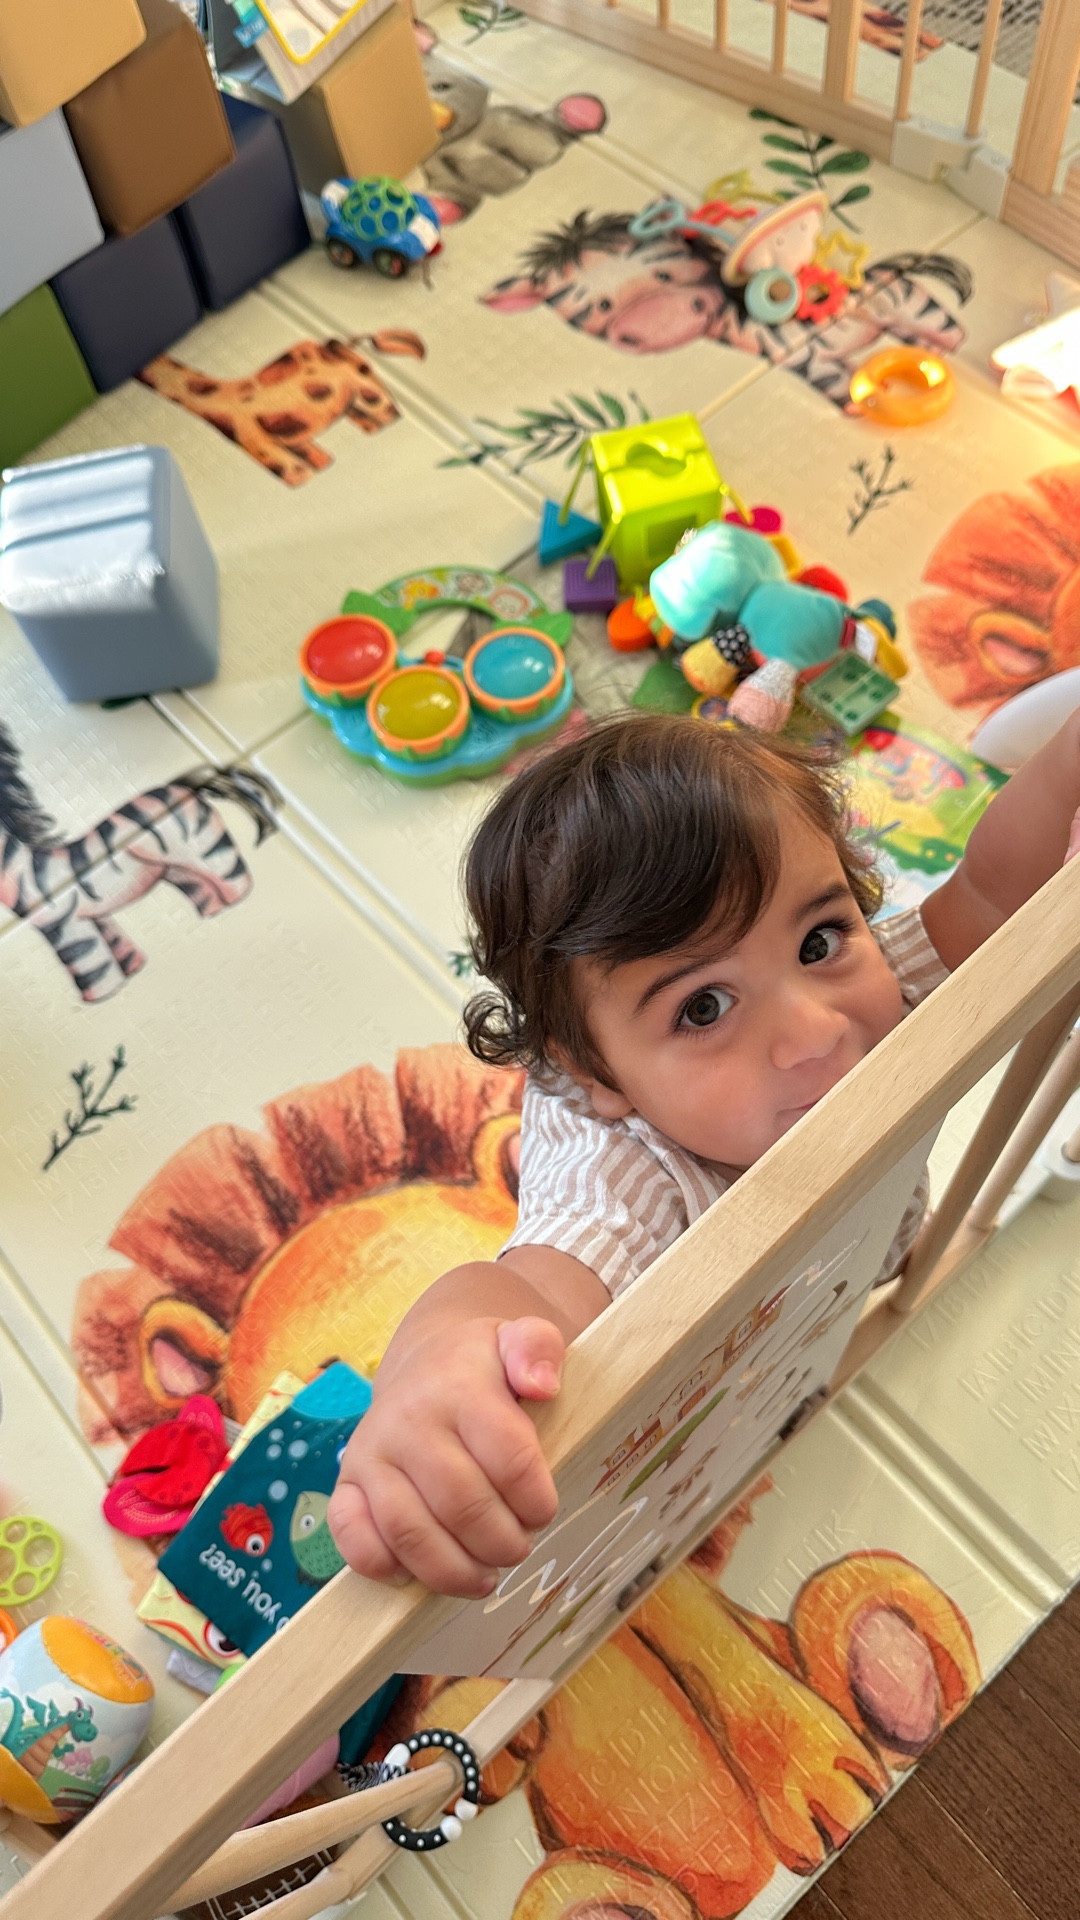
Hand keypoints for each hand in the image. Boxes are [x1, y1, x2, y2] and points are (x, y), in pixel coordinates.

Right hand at [327, 1316, 563, 1597]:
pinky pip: (354, 1539)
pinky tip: (420, 1573)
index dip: (537, 1502)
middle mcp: (408, 1420)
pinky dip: (387, 1568)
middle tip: (518, 1549)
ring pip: (409, 1532)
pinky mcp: (345, 1483)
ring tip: (484, 1578)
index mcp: (459, 1387)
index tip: (543, 1512)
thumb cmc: (483, 1368)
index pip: (509, 1459)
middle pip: (462, 1505)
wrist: (425, 1365)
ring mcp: (370, 1453)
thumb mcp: (521, 1341)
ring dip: (454, 1570)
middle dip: (501, 1543)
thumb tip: (541, 1385)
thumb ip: (539, 1350)